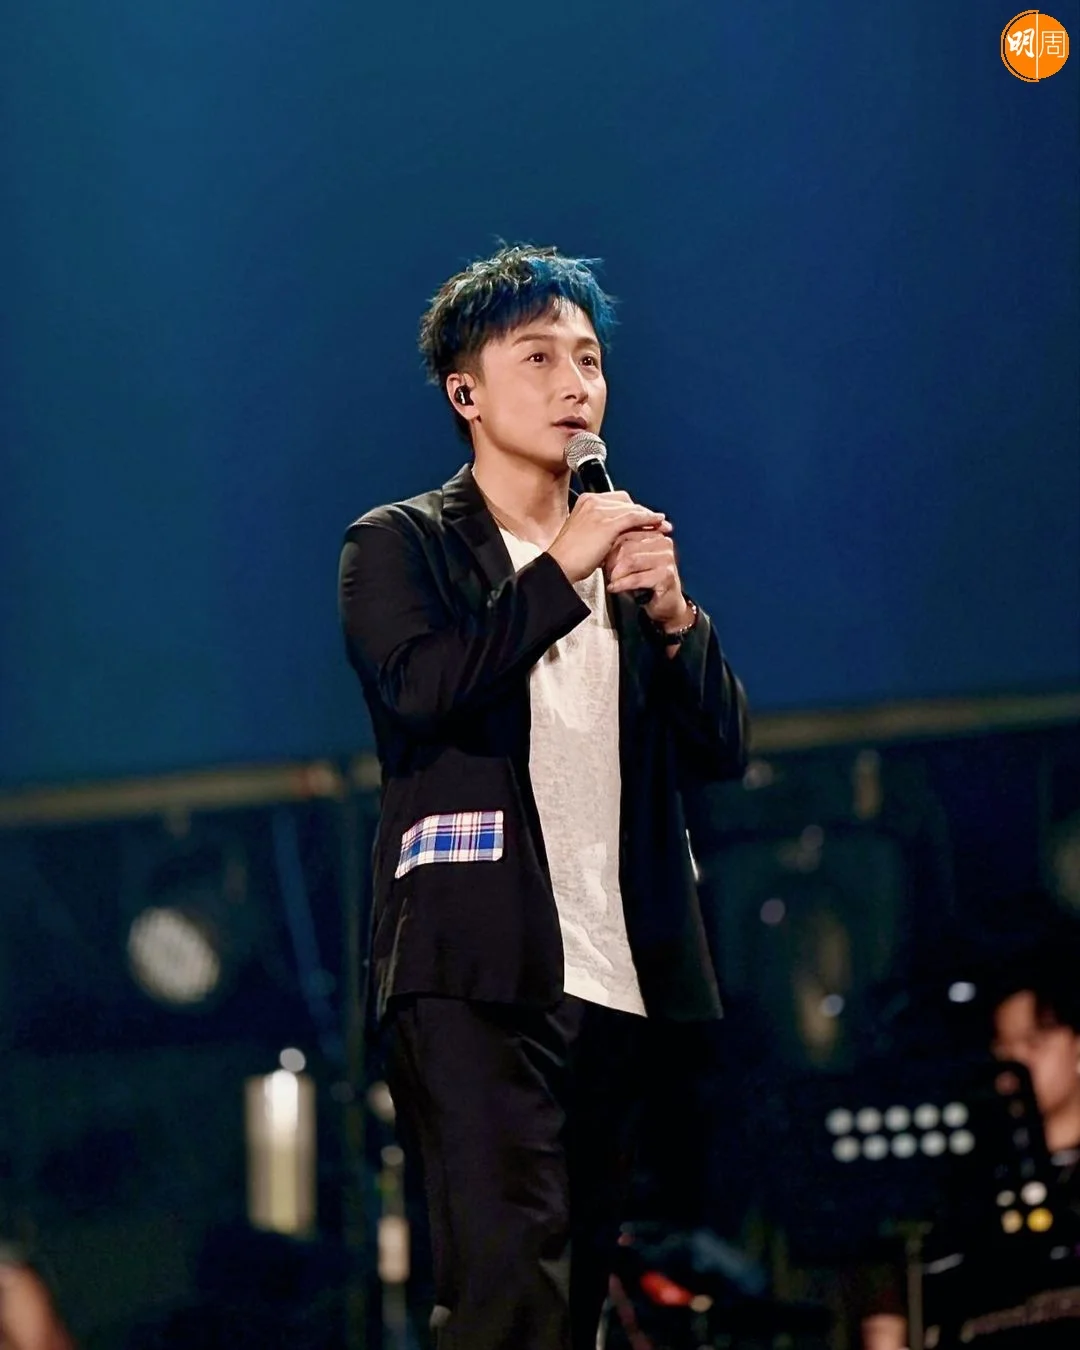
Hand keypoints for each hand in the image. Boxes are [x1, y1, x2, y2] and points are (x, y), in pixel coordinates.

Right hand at [547, 491, 669, 583]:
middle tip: (658, 520)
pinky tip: (659, 523)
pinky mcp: (608, 524)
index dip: (632, 508)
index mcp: (585, 501)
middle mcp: (592, 501)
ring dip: (650, 516)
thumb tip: (615, 533)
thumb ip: (598, 527)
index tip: (644, 517)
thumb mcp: (584, 535)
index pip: (616, 500)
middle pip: (626, 501)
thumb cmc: (568, 557)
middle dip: (643, 511)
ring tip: (663, 525)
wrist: (560, 566)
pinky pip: (634, 517)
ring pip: (632, 509)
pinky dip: (649, 519)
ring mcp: (599, 511)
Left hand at [605, 523, 690, 628]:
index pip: (626, 534)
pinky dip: (621, 584)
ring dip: (616, 573)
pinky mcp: (666, 576)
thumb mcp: (633, 562)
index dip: (611, 547)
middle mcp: (664, 543)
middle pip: (627, 547)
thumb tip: (601, 544)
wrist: (667, 603)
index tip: (603, 560)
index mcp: (656, 536)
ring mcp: (666, 559)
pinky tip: (614, 588)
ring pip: (630, 561)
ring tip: (611, 580)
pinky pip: (636, 578)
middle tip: (606, 572)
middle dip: (612, 562)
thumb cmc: (647, 582)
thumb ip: (623, 550)